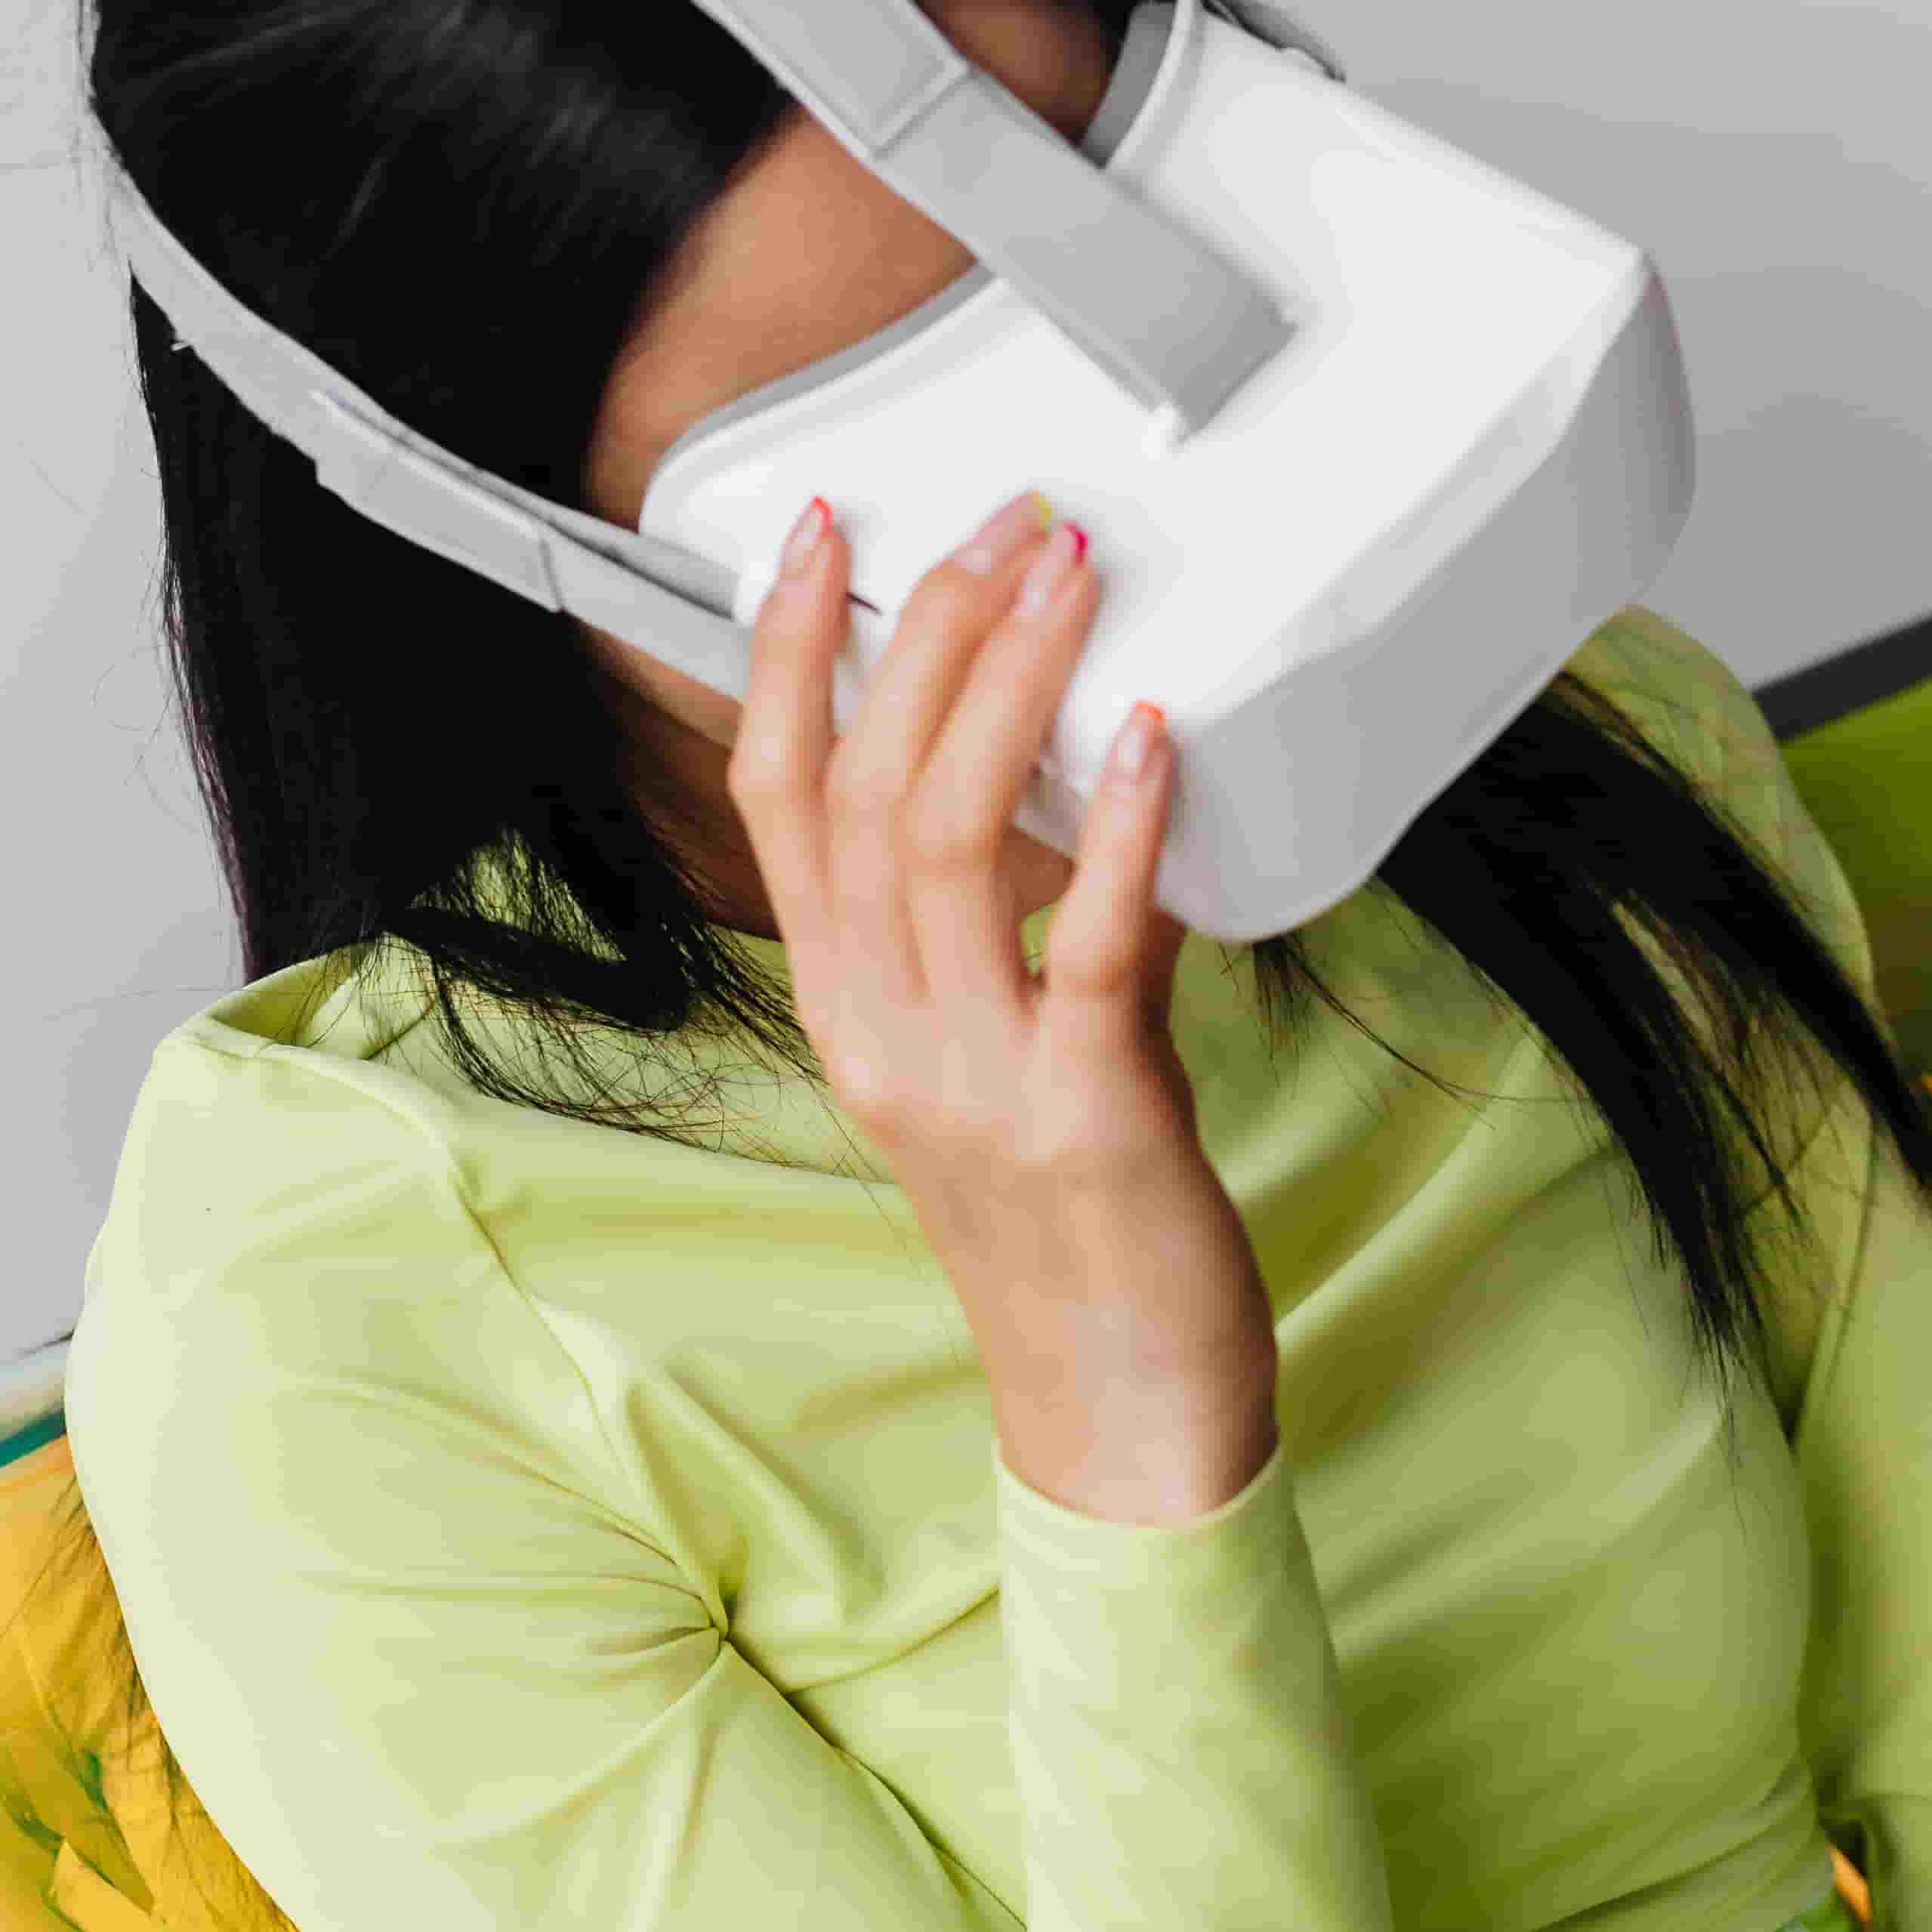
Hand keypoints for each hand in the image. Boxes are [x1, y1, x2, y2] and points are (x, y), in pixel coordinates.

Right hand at [728, 486, 1280, 1522]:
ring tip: (1073, 577)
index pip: (776, 799)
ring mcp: (974, 1076)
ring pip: (945, 839)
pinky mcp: (1087, 1115)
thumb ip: (987, 937)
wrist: (1116, 1411)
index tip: (825, 534)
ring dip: (1012, 685)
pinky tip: (1155, 737)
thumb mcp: (983, 1067)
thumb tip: (1051, 785)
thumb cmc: (1072, 1231)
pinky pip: (1087, 944)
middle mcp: (883, 1034)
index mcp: (846, 1012)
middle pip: (860, 789)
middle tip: (1006, 521)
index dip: (783, 654)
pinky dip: (1116, 825)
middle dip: (923, 628)